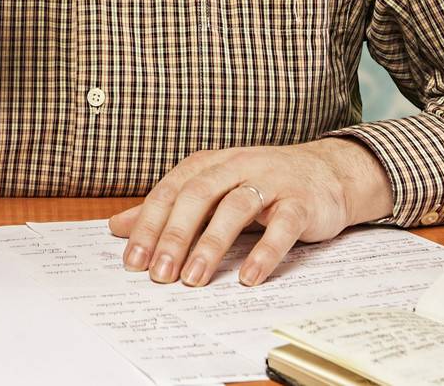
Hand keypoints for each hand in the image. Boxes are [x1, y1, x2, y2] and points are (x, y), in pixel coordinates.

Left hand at [108, 138, 392, 286]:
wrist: (326, 172)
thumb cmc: (260, 185)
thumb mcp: (211, 191)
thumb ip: (168, 209)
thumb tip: (117, 228)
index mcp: (209, 164)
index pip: (171, 191)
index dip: (149, 225)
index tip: (132, 261)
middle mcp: (236, 165)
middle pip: (198, 196)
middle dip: (174, 236)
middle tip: (158, 275)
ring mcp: (270, 181)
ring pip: (236, 208)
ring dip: (212, 245)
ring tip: (193, 279)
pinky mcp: (301, 201)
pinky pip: (282, 225)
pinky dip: (265, 252)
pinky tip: (249, 278)